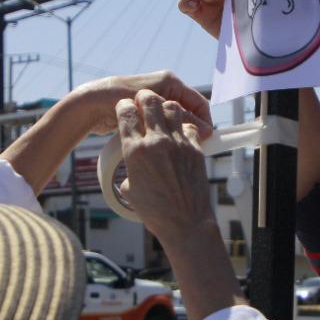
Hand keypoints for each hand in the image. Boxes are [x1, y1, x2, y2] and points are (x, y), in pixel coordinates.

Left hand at [68, 71, 212, 136]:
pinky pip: (163, 125)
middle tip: (195, 149)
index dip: (205, 121)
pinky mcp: (145, 111)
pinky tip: (166, 148)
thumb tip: (206, 131)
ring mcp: (154, 99)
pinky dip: (166, 135)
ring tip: (181, 151)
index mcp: (170, 81)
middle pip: (188, 112)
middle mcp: (164, 88)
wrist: (90, 103)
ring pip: (175, 120)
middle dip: (192, 129)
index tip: (207, 140)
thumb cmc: (118, 99)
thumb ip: (181, 119)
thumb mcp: (153, 109)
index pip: (199, 102)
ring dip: (178, 133)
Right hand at [115, 89, 244, 319]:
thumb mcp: (131, 191)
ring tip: (163, 112)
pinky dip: (184, 125)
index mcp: (135, 151)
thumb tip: (130, 173)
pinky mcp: (195, 149)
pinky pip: (189, 126)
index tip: (125, 108)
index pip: (126, 113)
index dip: (124, 107)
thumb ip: (130, 174)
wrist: (185, 223)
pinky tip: (180, 133)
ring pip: (172, 108)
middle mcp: (156, 142)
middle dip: (144, 97)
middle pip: (150, 102)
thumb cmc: (155, 212)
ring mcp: (178, 143)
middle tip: (144, 100)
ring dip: (166, 106)